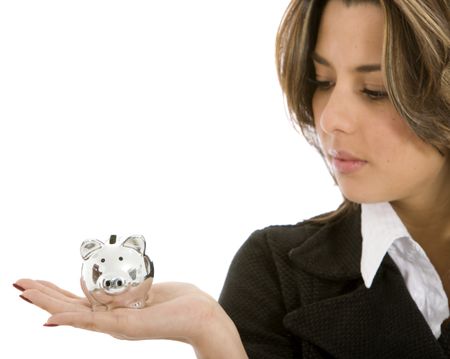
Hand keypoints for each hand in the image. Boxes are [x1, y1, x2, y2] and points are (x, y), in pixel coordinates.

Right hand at [14, 279, 247, 357]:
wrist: (202, 316)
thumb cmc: (181, 302)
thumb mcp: (150, 290)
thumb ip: (132, 289)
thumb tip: (122, 282)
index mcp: (115, 310)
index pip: (79, 300)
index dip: (57, 291)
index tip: (37, 281)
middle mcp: (111, 320)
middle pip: (69, 306)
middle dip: (43, 294)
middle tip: (17, 283)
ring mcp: (115, 326)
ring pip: (74, 313)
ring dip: (47, 302)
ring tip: (23, 291)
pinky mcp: (125, 327)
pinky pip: (93, 322)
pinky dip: (69, 320)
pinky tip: (48, 318)